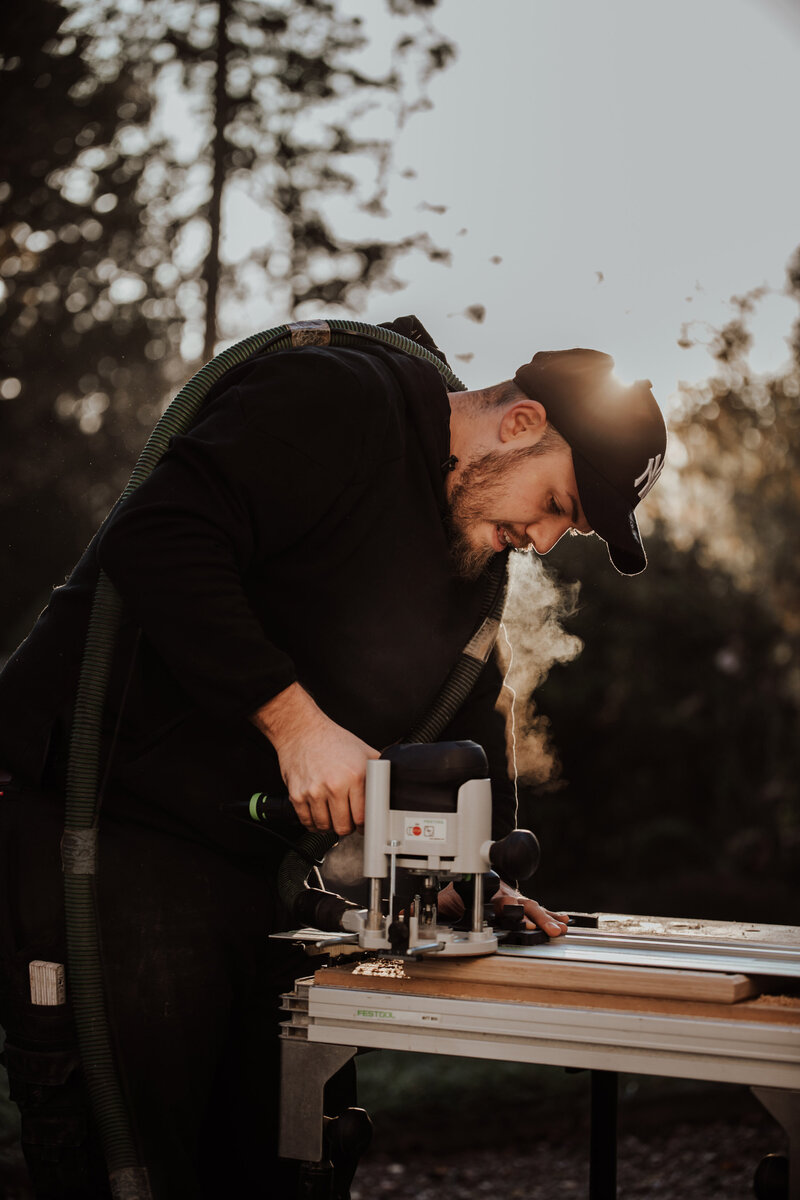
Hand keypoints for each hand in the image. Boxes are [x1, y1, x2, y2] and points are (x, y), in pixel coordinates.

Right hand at [252, 683, 378, 835]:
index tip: (364, 825)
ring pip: (325, 827)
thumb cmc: (332, 740)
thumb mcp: (363, 751)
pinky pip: (307, 822)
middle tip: (348, 819)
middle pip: (344, 826)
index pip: (363, 816)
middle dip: (348, 826)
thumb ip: (379, 770)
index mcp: (355, 775)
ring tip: (333, 815)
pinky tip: (319, 815)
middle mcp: (334, 785)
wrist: (302, 731)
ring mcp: (314, 791)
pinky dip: (314, 824)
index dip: (365, 825)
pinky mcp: (297, 795)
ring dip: (330, 825)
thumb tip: (392, 787)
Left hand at [436, 879, 568, 937]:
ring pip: (531, 905)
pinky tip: (564, 921)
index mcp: (484, 893)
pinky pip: (536, 907)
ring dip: (547, 918)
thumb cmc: (457, 889)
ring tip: (561, 928)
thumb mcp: (442, 897)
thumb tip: (407, 913)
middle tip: (552, 930)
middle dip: (538, 917)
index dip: (512, 911)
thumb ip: (428, 906)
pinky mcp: (518, 902)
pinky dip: (551, 914)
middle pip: (522, 904)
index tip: (523, 923)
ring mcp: (512, 897)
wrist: (468, 873)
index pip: (500, 902)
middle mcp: (502, 894)